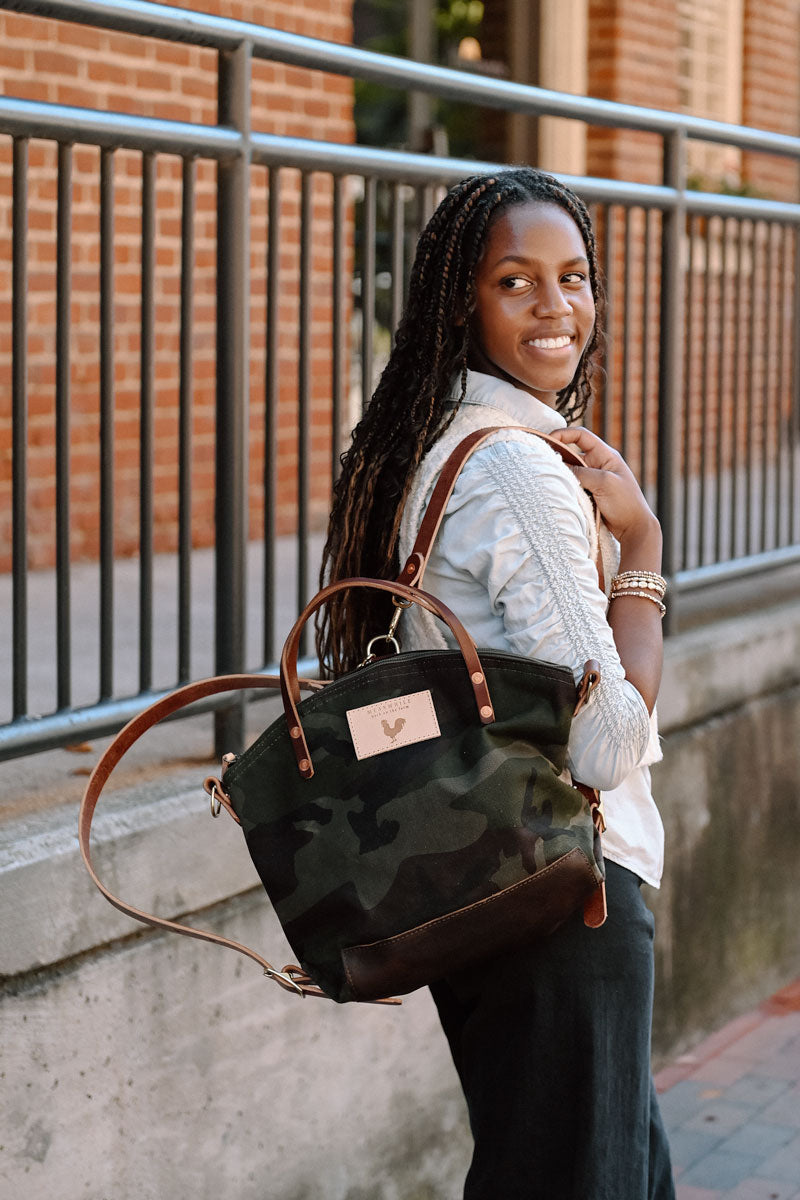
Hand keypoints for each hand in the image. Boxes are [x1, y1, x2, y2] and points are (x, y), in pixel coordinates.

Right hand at [549, 427, 659, 546]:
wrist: (634, 528)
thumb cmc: (625, 503)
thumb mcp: (604, 483)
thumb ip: (581, 472)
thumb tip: (558, 466)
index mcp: (606, 455)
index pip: (581, 436)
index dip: (564, 434)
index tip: (548, 440)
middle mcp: (598, 464)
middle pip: (572, 453)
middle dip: (558, 456)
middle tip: (541, 462)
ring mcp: (593, 479)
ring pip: (570, 471)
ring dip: (560, 474)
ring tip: (547, 477)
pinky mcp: (589, 493)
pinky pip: (572, 485)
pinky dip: (564, 486)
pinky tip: (556, 489)